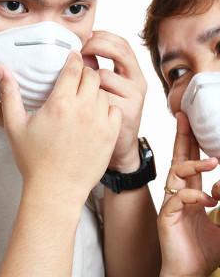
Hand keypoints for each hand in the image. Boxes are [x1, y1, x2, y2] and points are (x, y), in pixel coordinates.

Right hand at [0, 51, 121, 207]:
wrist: (56, 190)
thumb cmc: (33, 159)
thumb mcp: (14, 124)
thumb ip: (8, 93)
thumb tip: (0, 68)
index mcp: (60, 103)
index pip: (74, 67)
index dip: (73, 59)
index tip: (72, 57)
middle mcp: (83, 109)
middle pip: (92, 75)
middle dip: (83, 72)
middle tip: (75, 78)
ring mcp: (100, 123)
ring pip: (103, 92)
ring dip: (94, 90)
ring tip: (83, 98)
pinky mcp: (110, 135)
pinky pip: (115, 110)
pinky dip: (107, 108)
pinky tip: (95, 114)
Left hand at [82, 31, 146, 171]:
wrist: (116, 149)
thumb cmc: (104, 113)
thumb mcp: (105, 87)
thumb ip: (95, 68)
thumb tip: (78, 50)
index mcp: (132, 72)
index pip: (120, 43)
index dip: (101, 37)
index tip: (81, 38)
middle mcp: (137, 82)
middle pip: (118, 50)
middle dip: (94, 45)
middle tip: (76, 52)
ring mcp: (134, 98)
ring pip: (103, 75)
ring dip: (86, 79)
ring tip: (77, 89)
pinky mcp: (126, 113)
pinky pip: (99, 96)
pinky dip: (87, 98)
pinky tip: (81, 106)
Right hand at [158, 112, 219, 276]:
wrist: (189, 274)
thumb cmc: (203, 251)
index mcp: (190, 193)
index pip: (188, 161)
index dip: (190, 142)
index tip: (193, 124)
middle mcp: (178, 193)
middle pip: (178, 158)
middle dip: (182, 137)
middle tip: (184, 117)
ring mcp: (171, 204)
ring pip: (175, 174)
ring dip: (193, 165)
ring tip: (212, 163)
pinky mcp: (167, 217)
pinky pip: (178, 199)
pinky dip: (193, 196)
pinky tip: (207, 200)